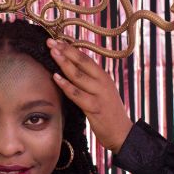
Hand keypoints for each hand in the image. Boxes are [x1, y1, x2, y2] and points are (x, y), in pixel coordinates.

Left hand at [47, 38, 132, 152]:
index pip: (85, 57)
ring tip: (51, 52)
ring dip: (64, 63)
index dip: (71, 47)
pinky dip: (66, 85)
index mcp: (103, 76)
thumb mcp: (101, 92)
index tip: (57, 39)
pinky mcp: (95, 108)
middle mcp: (102, 82)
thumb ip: (89, 81)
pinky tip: (55, 77)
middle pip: (82, 62)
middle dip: (65, 50)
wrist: (123, 134)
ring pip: (78, 75)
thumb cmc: (109, 113)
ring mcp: (99, 94)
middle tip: (50, 41)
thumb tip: (71, 69)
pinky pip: (77, 94)